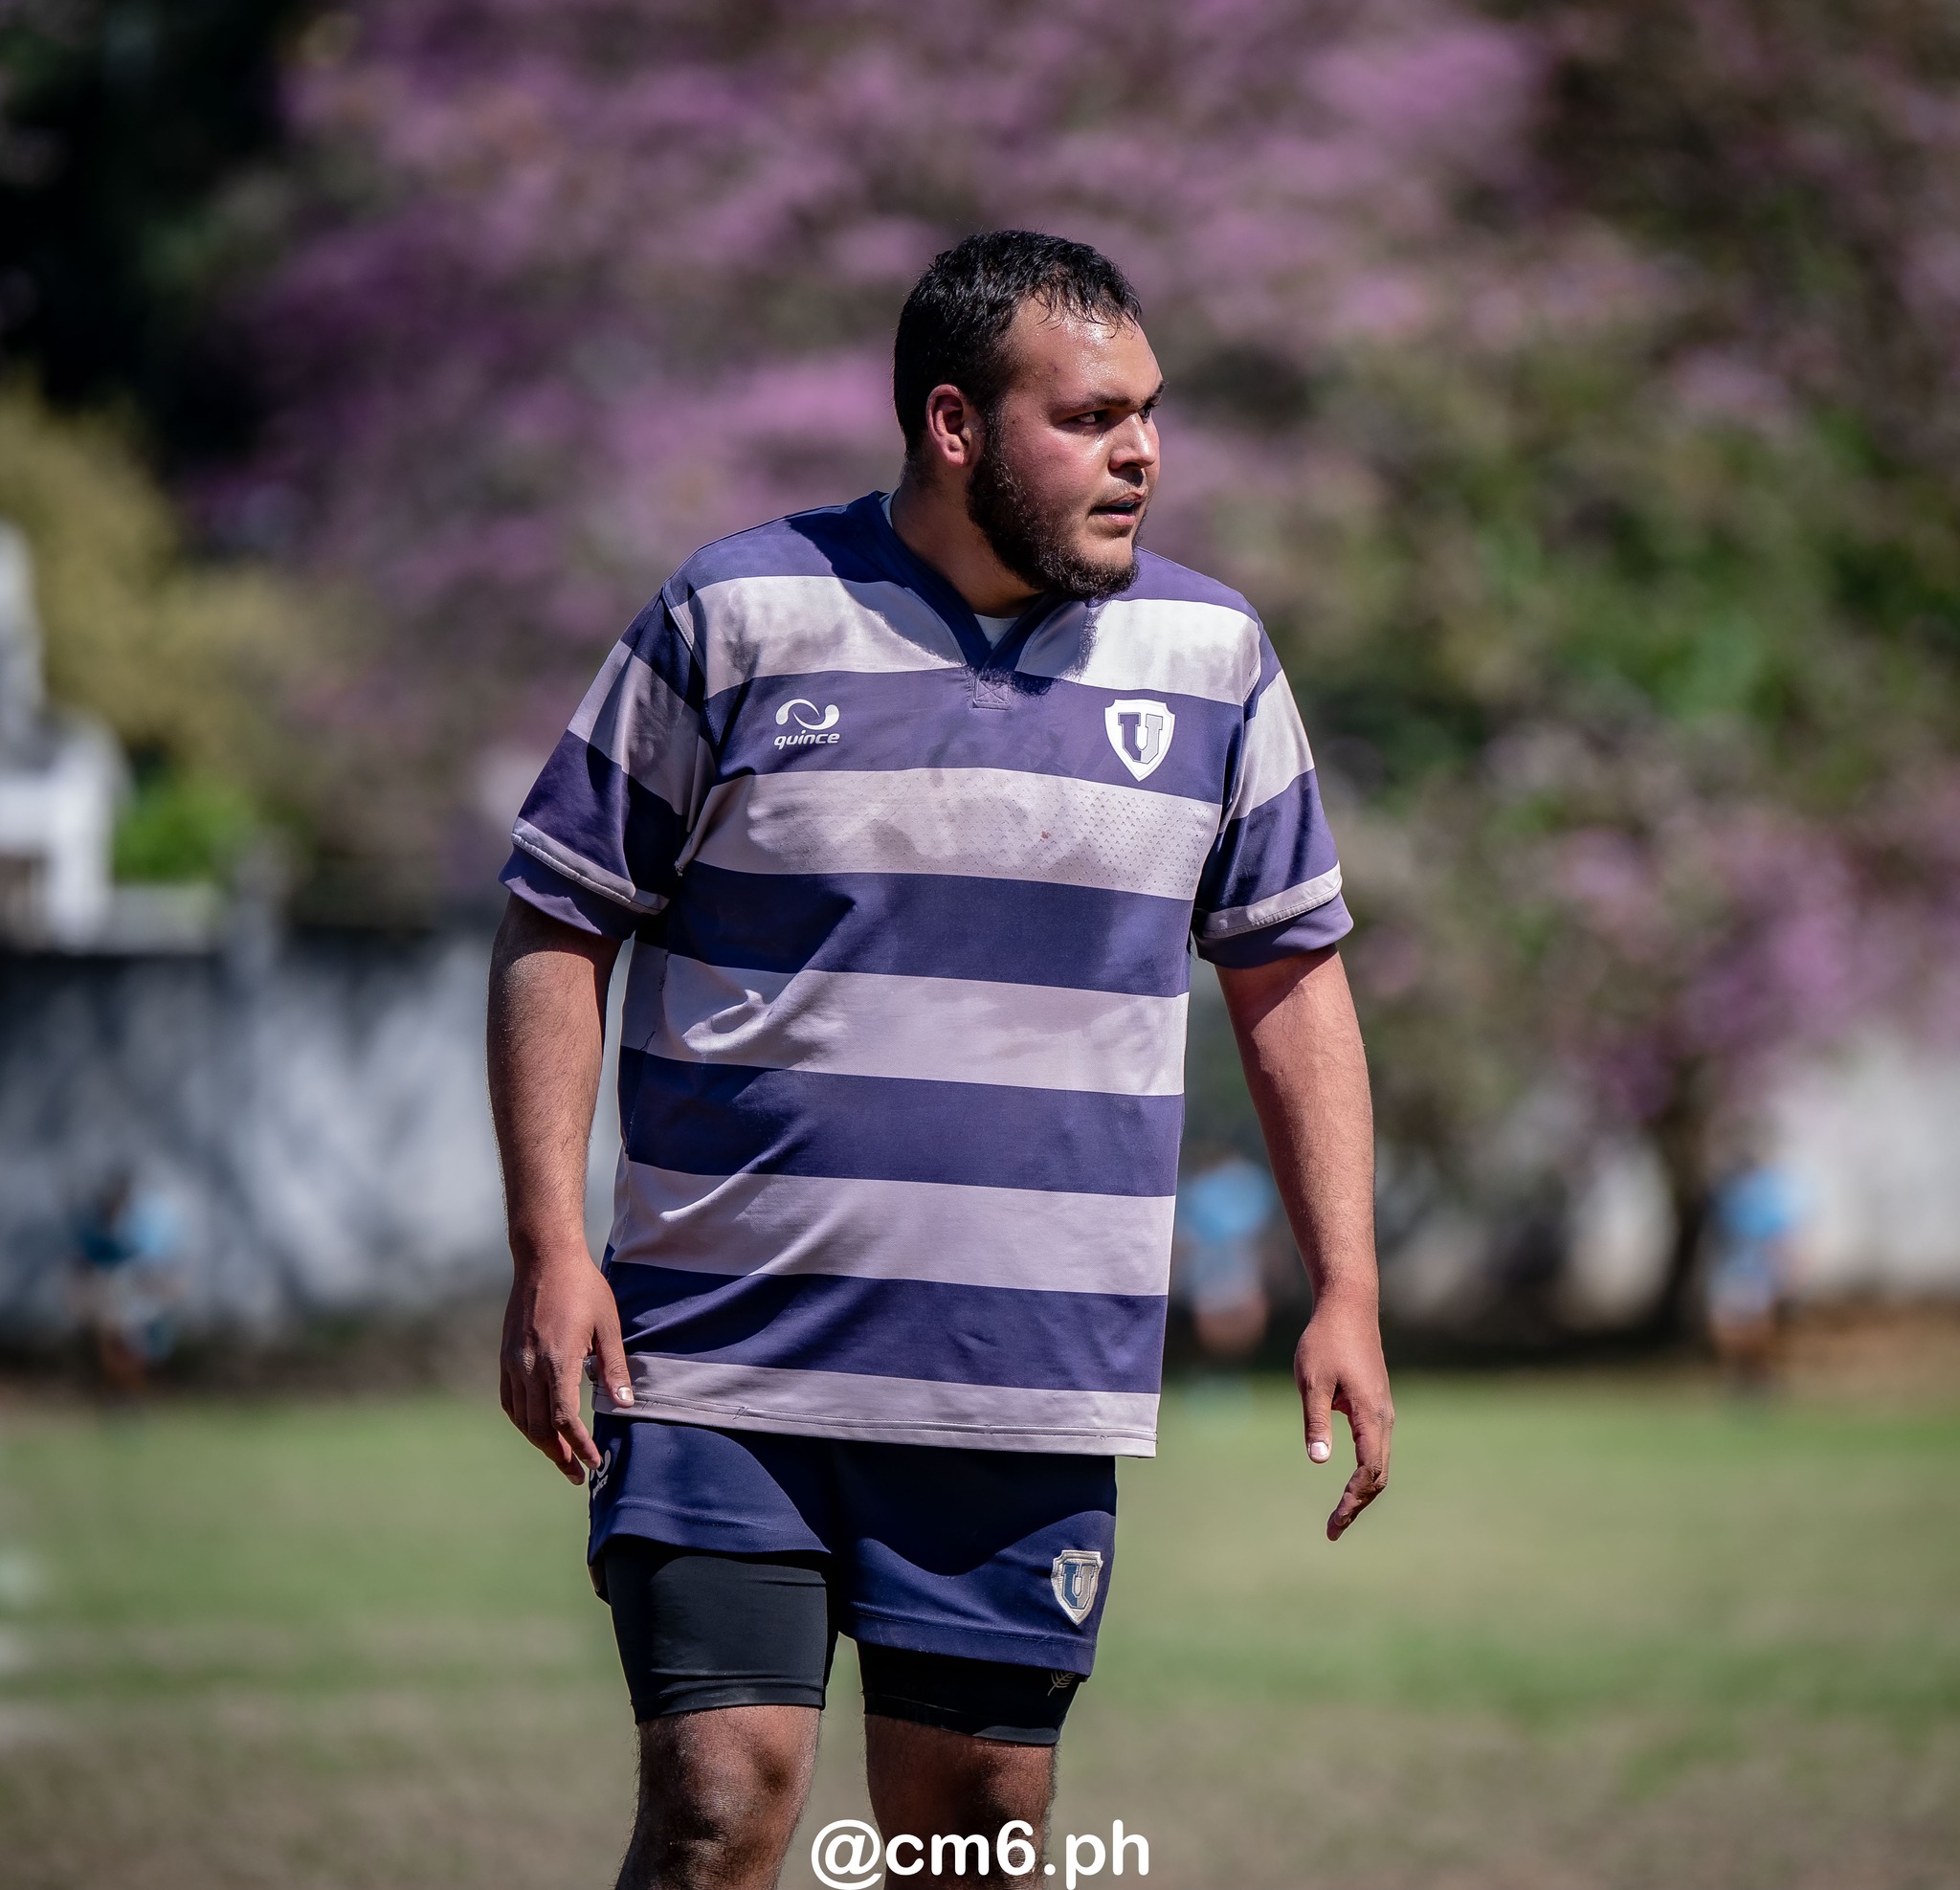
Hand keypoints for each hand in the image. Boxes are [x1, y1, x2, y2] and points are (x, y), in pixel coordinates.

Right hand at [499, 1253, 633, 1484]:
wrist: (544, 1258)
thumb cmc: (583, 1288)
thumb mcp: (609, 1326)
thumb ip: (614, 1369)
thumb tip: (625, 1406)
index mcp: (557, 1360)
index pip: (563, 1419)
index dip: (578, 1446)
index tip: (594, 1464)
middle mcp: (529, 1366)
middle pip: (538, 1427)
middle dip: (559, 1454)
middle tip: (578, 1474)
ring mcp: (513, 1362)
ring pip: (521, 1418)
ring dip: (540, 1442)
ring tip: (561, 1457)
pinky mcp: (506, 1356)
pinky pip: (509, 1400)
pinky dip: (523, 1421)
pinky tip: (538, 1428)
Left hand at [1294, 1292, 1393, 1540]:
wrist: (1348, 1306)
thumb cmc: (1325, 1341)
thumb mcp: (1311, 1382)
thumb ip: (1316, 1422)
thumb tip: (1319, 1461)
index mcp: (1370, 1415)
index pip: (1368, 1473)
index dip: (1351, 1502)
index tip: (1333, 1525)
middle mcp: (1384, 1418)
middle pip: (1379, 1475)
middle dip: (1357, 1505)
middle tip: (1333, 1530)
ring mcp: (1383, 1411)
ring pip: (1380, 1463)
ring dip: (1362, 1491)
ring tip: (1340, 1515)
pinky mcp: (1376, 1405)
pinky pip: (1376, 1449)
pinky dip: (1365, 1472)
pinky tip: (1349, 1483)